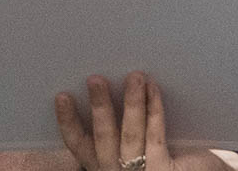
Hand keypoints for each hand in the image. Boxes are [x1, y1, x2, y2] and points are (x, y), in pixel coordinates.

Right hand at [55, 71, 237, 170]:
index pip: (80, 146)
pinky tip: (153, 88)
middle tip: (95, 78)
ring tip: (133, 76)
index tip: (62, 96)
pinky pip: (155, 135)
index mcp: (107, 168)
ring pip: (128, 135)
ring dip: (130, 102)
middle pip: (102, 139)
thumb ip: (129, 130)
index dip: (68, 122)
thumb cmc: (175, 163)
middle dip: (99, 107)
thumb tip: (126, 80)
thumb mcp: (141, 151)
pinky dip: (154, 108)